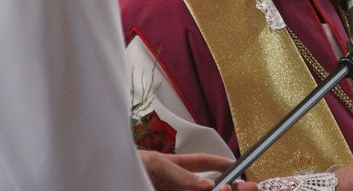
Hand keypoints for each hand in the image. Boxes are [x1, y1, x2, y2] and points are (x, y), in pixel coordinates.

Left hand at [138, 150, 257, 190]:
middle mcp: (175, 186)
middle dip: (229, 187)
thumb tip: (208, 185)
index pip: (202, 164)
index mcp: (172, 168)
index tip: (238, 166)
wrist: (103, 179)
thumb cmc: (126, 166)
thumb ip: (181, 175)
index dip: (221, 164)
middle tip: (249, 187)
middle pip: (208, 187)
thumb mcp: (155, 164)